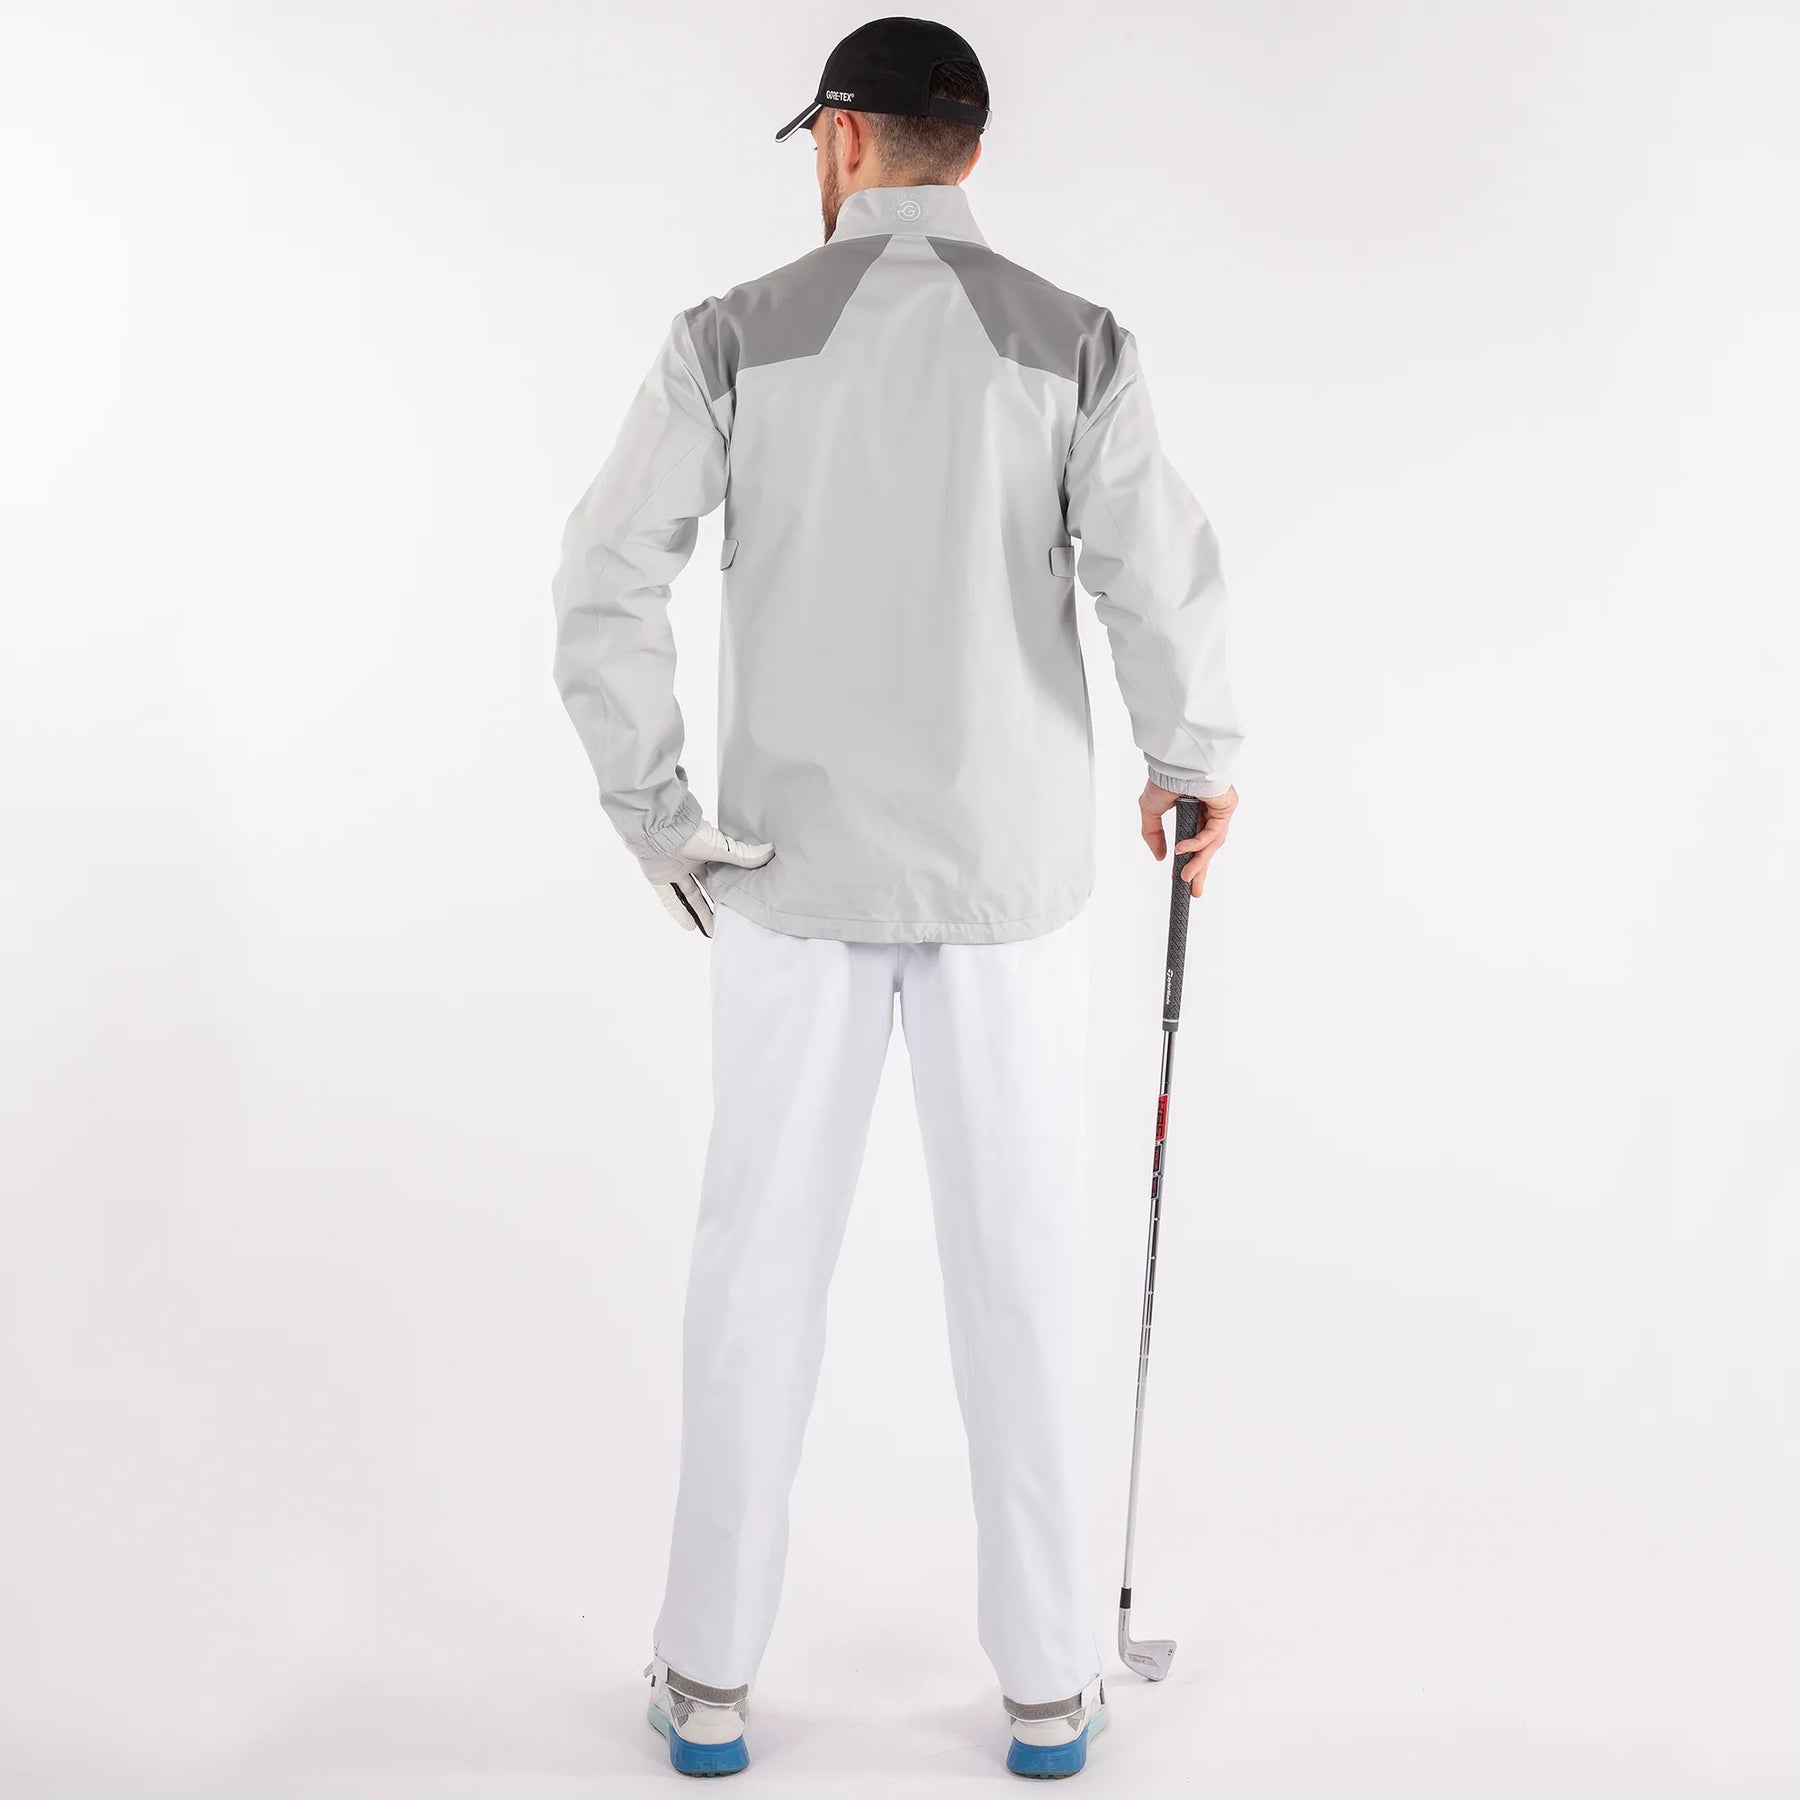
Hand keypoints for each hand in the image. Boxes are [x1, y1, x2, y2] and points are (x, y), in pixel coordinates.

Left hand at [636, 817, 774, 935]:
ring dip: (700, 912)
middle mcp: (690, 861)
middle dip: (715, 903)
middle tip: (728, 920)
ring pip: (689, 896)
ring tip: (712, 930)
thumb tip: (771, 851)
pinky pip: (669, 899)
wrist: (660, 830)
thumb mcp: (721, 847)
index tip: (741, 900)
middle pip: (705, 887)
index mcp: (706, 851)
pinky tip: (690, 927)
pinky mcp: (658, 878)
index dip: (729, 885)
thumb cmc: (691, 834)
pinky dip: (679, 912)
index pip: (720, 871)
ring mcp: (674, 870)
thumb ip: (743, 855)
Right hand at [1139, 780, 1237, 897]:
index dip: (1190, 862)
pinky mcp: (1227, 807)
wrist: (1173, 763)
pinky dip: (1198, 842)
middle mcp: (1210, 813)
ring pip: (1212, 843)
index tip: (1183, 879)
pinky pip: (1213, 832)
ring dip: (1199, 861)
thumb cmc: (1164, 779)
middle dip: (1200, 870)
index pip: (1196, 843)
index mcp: (1195, 813)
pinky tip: (1183, 850)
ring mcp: (1220, 811)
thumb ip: (1153, 835)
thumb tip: (1159, 856)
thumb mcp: (1150, 811)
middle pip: (1207, 848)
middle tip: (1193, 890)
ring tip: (1186, 877)